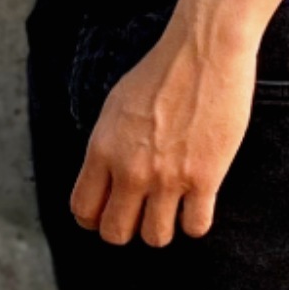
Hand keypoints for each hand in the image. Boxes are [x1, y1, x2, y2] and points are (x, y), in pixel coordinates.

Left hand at [70, 25, 257, 247]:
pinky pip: (195, 226)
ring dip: (163, 228)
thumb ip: (108, 147)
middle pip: (115, 233)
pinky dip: (195, 222)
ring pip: (156, 237)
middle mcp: (130, 169)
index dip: (95, 219)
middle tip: (142, 214)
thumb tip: (105, 178)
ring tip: (172, 209)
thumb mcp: (116, 108)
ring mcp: (167, 177)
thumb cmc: (161, 73)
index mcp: (102, 150)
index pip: (83, 210)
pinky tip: (198, 203)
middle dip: (127, 229)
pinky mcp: (205, 178)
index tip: (110, 212)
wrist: (204, 51)